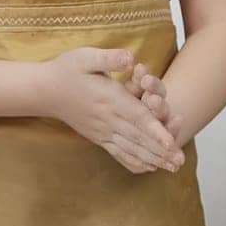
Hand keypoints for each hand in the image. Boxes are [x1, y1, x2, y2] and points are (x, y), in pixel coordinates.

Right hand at [42, 48, 184, 174]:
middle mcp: (108, 119)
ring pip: (131, 149)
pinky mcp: (98, 137)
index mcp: (110, 99)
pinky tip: (149, 169)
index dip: (155, 131)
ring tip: (172, 168)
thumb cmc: (67, 69)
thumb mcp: (86, 56)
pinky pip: (118, 153)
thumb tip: (130, 57)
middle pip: (139, 138)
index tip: (171, 143)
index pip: (137, 118)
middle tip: (180, 161)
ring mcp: (103, 131)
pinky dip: (134, 162)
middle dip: (161, 151)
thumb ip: (109, 57)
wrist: (46, 90)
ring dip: (153, 159)